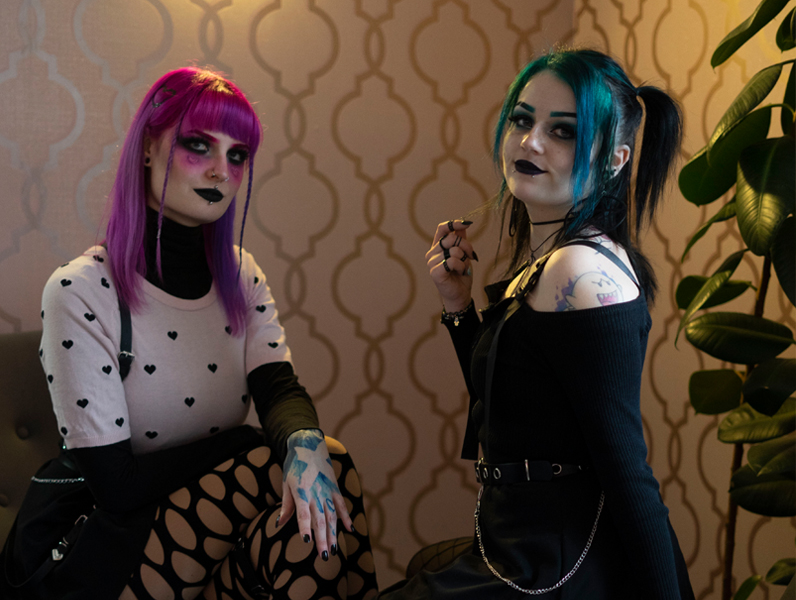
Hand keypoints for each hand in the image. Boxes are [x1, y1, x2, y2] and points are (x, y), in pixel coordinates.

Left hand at [279, 429, 351, 559]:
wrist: (309, 444)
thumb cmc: (294, 465)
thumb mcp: (286, 484)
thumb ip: (286, 505)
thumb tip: (279, 524)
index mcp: (302, 492)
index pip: (303, 513)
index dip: (305, 527)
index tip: (307, 541)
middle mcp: (316, 492)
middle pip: (320, 519)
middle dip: (322, 539)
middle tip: (324, 556)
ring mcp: (328, 490)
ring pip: (332, 516)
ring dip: (333, 533)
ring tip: (334, 549)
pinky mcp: (335, 488)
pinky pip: (342, 505)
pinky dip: (346, 517)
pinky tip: (350, 529)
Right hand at [426, 219, 477, 311]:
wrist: (460, 293)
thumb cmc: (461, 273)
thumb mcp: (463, 253)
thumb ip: (461, 239)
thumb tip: (464, 224)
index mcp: (437, 246)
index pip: (442, 228)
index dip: (454, 224)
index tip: (467, 224)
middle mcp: (432, 253)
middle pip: (451, 238)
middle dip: (466, 246)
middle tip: (470, 256)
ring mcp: (431, 262)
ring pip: (454, 250)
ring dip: (464, 259)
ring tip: (462, 268)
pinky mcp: (435, 272)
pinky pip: (452, 261)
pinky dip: (460, 266)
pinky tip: (460, 272)